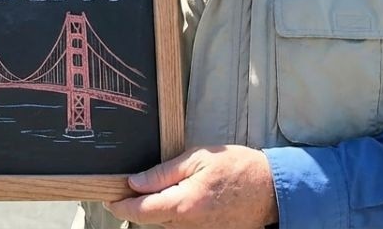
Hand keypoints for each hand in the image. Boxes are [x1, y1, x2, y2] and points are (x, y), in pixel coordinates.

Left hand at [104, 145, 277, 228]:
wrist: (272, 189)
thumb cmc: (237, 168)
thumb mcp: (196, 159)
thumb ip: (162, 172)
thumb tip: (134, 182)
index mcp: (182, 205)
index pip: (139, 212)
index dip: (120, 206)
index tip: (110, 199)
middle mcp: (188, 226)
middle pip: (151, 220)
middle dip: (140, 205)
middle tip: (134, 186)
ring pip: (167, 224)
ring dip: (160, 209)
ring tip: (168, 187)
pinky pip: (184, 227)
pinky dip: (178, 215)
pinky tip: (185, 198)